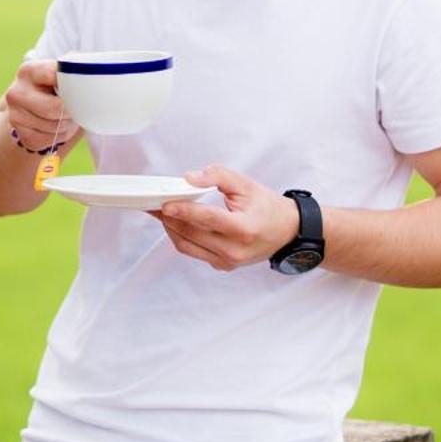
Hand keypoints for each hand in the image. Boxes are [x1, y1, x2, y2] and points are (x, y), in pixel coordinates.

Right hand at [4, 60, 74, 151]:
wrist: (34, 101)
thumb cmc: (54, 84)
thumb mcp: (60, 72)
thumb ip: (71, 74)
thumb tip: (89, 84)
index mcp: (28, 71)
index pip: (52, 77)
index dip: (69, 85)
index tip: (79, 88)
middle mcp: (15, 93)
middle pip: (53, 108)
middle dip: (70, 111)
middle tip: (76, 107)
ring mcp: (15, 115)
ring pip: (54, 127)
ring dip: (68, 124)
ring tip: (67, 115)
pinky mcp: (21, 135)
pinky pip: (50, 141)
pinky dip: (61, 136)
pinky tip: (59, 126)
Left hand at [149, 165, 298, 271]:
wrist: (286, 232)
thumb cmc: (267, 208)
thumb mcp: (246, 185)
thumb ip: (217, 176)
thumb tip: (189, 178)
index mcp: (243, 229)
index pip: (207, 220)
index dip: (183, 211)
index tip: (165, 204)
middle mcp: (234, 250)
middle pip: (191, 234)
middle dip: (169, 218)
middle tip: (154, 203)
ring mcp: (227, 261)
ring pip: (187, 246)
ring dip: (171, 228)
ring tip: (160, 212)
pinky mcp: (222, 265)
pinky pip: (193, 252)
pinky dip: (181, 237)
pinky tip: (177, 223)